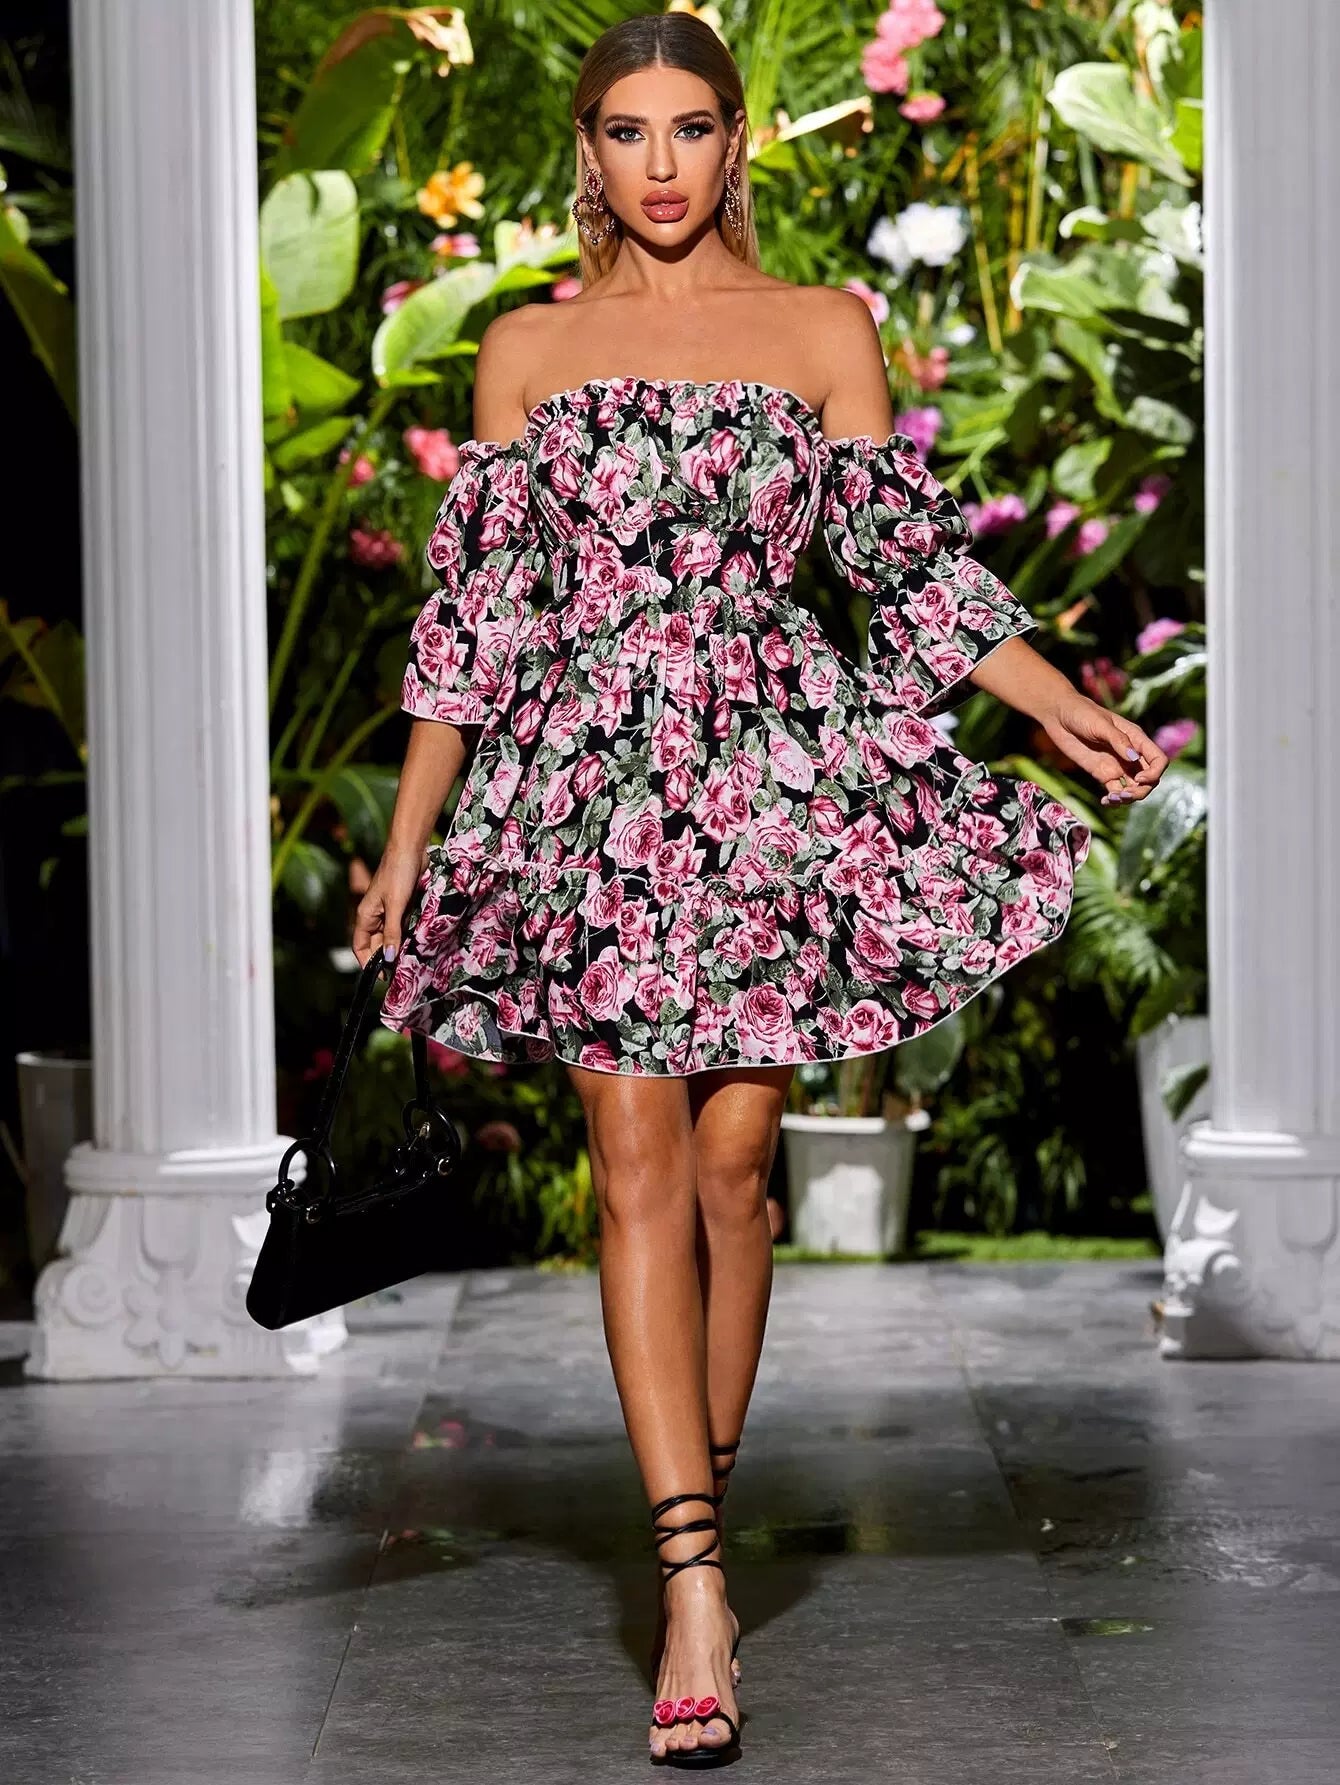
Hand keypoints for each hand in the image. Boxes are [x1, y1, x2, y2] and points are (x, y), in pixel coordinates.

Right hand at [352, 846, 427, 967]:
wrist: (410, 849)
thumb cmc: (398, 873)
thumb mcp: (395, 905)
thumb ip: (393, 932)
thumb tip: (389, 959)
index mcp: (366, 916)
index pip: (360, 946)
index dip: (367, 963)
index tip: (381, 977)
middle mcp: (375, 915)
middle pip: (377, 944)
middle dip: (386, 958)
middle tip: (401, 974)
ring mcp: (389, 910)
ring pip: (391, 936)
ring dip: (399, 947)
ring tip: (410, 963)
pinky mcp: (402, 905)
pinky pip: (402, 926)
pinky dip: (408, 935)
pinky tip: (417, 943)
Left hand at [1038, 694, 1168, 806]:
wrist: (1059, 716)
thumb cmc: (1082, 713)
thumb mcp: (1101, 724)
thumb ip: (1118, 740)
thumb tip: (1134, 758)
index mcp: (1136, 739)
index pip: (1158, 760)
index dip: (1154, 773)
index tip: (1138, 778)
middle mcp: (1130, 755)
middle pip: (1149, 779)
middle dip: (1141, 791)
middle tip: (1124, 794)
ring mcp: (1117, 765)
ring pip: (1134, 788)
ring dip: (1128, 798)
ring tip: (1112, 799)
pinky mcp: (1102, 773)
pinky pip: (1115, 791)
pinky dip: (1114, 800)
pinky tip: (1105, 801)